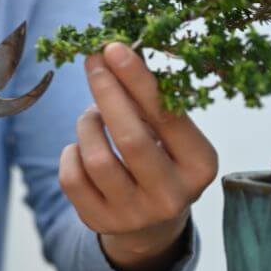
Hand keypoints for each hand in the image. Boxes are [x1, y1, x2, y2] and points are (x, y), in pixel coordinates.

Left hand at [59, 42, 217, 270]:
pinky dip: (71, 152)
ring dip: (87, 124)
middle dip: (106, 92)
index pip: (167, 117)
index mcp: (199, 166)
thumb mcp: (171, 134)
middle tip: (93, 63)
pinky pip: (71, 177)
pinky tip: (82, 148)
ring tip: (92, 115)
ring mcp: (134, 214)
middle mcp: (171, 196)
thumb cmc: (161, 158)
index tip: (114, 48)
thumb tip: (117, 52)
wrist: (150, 220)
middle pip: (130, 138)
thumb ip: (152, 100)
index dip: (137, 80)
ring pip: (95, 158)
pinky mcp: (100, 222)